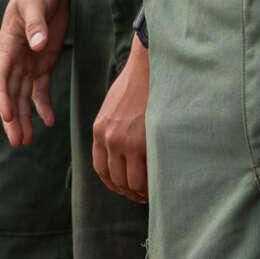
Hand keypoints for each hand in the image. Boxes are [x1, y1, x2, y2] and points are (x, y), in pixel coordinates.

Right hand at [0, 0, 71, 145]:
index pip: (0, 76)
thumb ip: (36, 24)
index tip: (8, 116)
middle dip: (13, 117)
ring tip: (27, 141)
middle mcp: (14, 56)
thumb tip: (37, 45)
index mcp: (7, 43)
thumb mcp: (36, 2)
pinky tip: (48, 121)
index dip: (2, 97)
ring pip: (23, 95)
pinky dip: (43, 105)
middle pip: (10, 93)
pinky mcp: (43, 61)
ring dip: (24, 117)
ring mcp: (28, 61)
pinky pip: (40, 89)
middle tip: (18, 141)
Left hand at [91, 38, 148, 202]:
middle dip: (129, 190)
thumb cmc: (137, 82)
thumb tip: (119, 150)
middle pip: (116, 179)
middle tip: (143, 194)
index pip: (101, 169)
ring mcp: (126, 142)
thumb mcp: (113, 106)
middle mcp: (109, 139)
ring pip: (132, 182)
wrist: (150, 65)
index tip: (125, 187)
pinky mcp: (144, 143)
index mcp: (100, 130)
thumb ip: (112, 128)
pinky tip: (160, 183)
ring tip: (153, 191)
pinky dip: (152, 184)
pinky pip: (146, 175)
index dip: (114, 183)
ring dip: (141, 191)